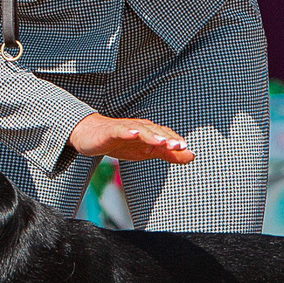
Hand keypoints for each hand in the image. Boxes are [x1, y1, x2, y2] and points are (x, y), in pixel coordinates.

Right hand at [68, 113, 193, 164]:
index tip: (187, 149)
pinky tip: (133, 134)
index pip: (166, 135)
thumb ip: (169, 154)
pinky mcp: (110, 131)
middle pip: (156, 131)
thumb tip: (192, 155)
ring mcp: (125, 128)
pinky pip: (120, 130)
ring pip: (141, 130)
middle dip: (168, 139)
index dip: (176, 141)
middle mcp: (140, 127)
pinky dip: (127, 131)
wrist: (91, 136)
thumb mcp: (148, 151)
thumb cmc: (122, 143)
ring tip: (161, 142)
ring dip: (152, 135)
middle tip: (180, 146)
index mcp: (151, 132)